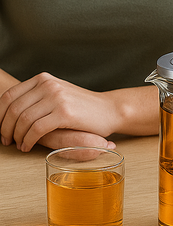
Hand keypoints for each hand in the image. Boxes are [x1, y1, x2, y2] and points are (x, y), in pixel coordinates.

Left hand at [0, 72, 119, 151]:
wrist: (109, 110)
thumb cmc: (82, 107)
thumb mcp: (57, 95)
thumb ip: (37, 98)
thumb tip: (10, 114)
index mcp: (43, 79)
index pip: (9, 96)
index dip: (0, 115)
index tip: (0, 128)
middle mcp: (48, 85)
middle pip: (13, 108)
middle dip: (5, 128)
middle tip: (6, 141)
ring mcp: (57, 97)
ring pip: (23, 119)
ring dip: (17, 136)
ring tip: (19, 145)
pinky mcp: (65, 112)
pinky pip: (36, 129)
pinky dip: (28, 140)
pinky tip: (29, 146)